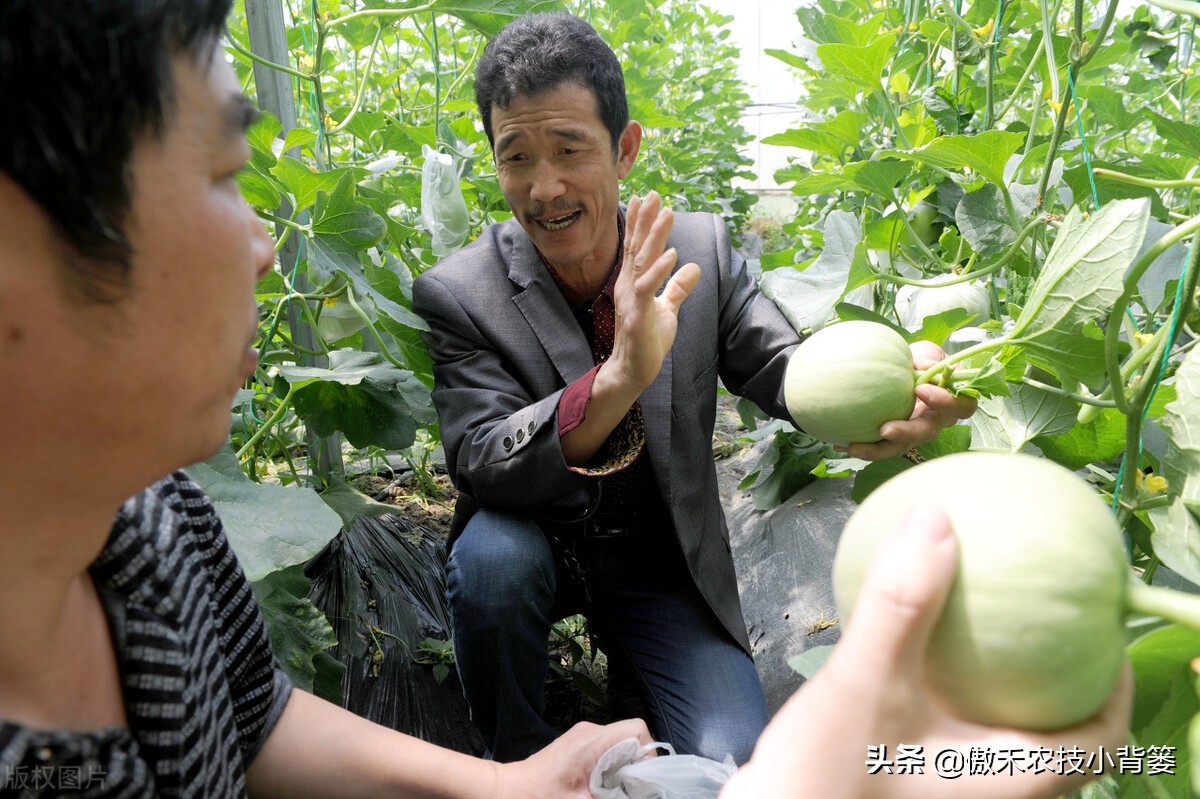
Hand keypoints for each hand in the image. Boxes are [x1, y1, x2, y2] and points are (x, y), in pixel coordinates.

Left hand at [497, 718, 651, 798]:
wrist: (510, 791)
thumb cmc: (540, 797)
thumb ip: (614, 797)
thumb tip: (636, 793)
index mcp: (592, 741)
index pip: (637, 729)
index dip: (648, 753)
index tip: (642, 779)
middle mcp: (590, 731)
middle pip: (631, 736)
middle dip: (637, 763)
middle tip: (629, 789)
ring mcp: (584, 734)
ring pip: (621, 742)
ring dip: (624, 766)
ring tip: (614, 789)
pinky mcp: (579, 742)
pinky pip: (607, 747)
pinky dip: (612, 765)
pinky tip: (602, 785)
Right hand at [606, 191, 700, 391]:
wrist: (632, 371)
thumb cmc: (647, 342)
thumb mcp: (668, 309)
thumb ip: (678, 288)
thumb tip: (694, 267)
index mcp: (633, 283)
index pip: (636, 247)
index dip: (639, 222)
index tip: (644, 198)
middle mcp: (628, 286)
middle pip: (637, 247)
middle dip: (645, 219)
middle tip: (654, 193)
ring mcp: (632, 300)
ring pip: (642, 261)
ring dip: (655, 236)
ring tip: (667, 212)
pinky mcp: (638, 316)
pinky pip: (648, 288)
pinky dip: (660, 271)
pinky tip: (672, 254)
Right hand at [721, 505, 1132, 798]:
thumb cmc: (825, 777)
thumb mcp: (864, 682)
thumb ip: (900, 604)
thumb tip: (937, 519)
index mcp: (1007, 781)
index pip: (1100, 743)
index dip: (1115, 688)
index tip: (1102, 630)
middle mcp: (988, 790)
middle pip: (1055, 736)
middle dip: (1057, 675)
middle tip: (1043, 616)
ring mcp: (946, 786)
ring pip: (998, 732)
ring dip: (1000, 680)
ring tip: (985, 622)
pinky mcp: (906, 778)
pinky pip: (952, 728)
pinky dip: (950, 685)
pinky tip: (912, 644)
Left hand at [842, 340, 976, 459]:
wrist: (909, 371)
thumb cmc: (923, 361)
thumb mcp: (928, 353)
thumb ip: (928, 358)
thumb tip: (926, 365)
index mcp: (951, 401)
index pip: (960, 407)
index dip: (945, 402)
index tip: (920, 389)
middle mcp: (936, 421)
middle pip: (926, 433)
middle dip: (906, 434)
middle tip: (885, 429)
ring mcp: (915, 433)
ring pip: (901, 447)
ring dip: (878, 449)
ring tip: (854, 446)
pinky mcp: (895, 438)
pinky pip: (880, 446)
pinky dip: (862, 446)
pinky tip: (840, 444)